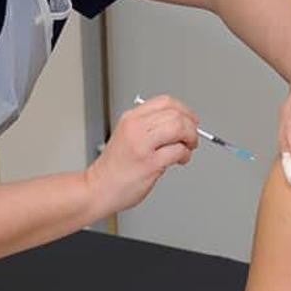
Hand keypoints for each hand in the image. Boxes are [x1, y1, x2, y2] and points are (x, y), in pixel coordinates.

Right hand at [85, 95, 199, 216]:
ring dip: (191, 138)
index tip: (190, 119)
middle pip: (175, 114)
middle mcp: (136, 128)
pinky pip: (178, 151)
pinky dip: (185, 154)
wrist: (99, 188)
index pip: (165, 102)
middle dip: (191, 125)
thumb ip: (150, 126)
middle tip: (192, 137)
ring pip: (179, 128)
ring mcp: (143, 145)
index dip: (183, 109)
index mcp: (130, 118)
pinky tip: (181, 160)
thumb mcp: (127, 135)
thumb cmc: (115, 166)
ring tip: (187, 148)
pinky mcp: (150, 164)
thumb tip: (180, 123)